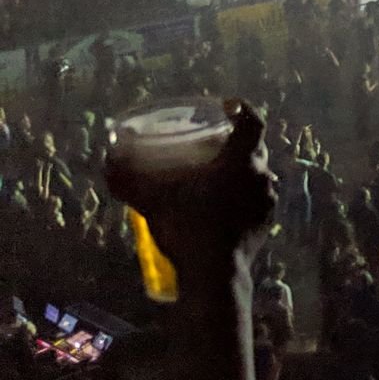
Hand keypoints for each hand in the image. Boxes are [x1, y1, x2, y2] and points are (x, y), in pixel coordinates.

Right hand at [107, 102, 275, 276]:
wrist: (214, 273)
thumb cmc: (186, 227)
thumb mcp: (151, 201)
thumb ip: (127, 180)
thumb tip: (107, 165)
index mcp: (240, 161)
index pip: (253, 122)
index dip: (242, 109)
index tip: (229, 106)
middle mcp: (262, 175)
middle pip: (254, 149)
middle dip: (235, 144)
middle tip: (213, 146)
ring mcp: (269, 200)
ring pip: (256, 176)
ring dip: (239, 173)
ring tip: (216, 177)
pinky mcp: (268, 222)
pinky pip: (257, 200)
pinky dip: (243, 197)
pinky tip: (223, 206)